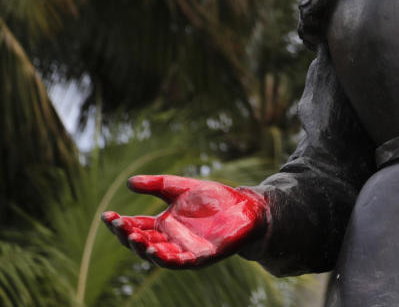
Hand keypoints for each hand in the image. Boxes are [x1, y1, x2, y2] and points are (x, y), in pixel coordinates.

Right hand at [102, 175, 267, 267]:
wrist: (245, 207)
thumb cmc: (214, 198)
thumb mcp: (181, 187)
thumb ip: (157, 185)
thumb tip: (129, 182)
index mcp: (163, 225)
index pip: (135, 226)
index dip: (120, 223)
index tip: (107, 215)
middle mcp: (170, 240)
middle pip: (141, 242)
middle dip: (128, 235)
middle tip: (119, 224)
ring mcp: (184, 250)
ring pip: (157, 255)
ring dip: (143, 248)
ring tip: (133, 238)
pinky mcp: (200, 257)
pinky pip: (180, 262)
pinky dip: (166, 259)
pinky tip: (154, 252)